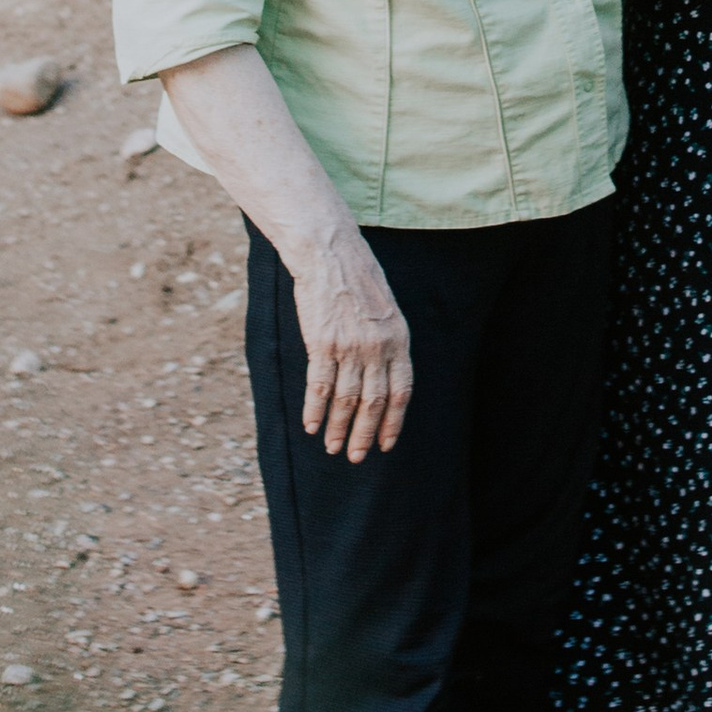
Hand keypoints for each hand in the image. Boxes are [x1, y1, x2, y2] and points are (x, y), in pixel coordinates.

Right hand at [289, 229, 411, 461]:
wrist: (330, 254)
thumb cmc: (358, 278)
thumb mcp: (387, 309)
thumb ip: (388, 342)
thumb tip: (384, 376)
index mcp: (399, 340)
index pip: (401, 392)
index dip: (393, 422)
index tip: (385, 444)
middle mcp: (377, 348)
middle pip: (373, 402)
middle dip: (365, 435)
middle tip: (357, 457)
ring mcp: (350, 347)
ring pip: (346, 400)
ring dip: (339, 429)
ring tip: (333, 448)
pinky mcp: (322, 343)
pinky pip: (320, 386)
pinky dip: (315, 409)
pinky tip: (311, 426)